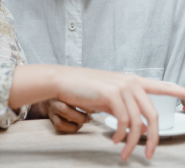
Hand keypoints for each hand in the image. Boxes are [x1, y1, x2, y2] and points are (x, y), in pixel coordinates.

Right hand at [9, 65, 184, 161]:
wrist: (64, 82)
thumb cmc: (86, 90)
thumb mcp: (110, 99)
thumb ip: (127, 109)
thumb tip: (141, 127)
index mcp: (133, 81)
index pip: (164, 86)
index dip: (181, 93)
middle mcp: (131, 82)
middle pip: (153, 115)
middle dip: (153, 139)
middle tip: (147, 155)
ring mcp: (122, 86)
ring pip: (138, 122)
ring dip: (132, 142)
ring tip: (124, 152)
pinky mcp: (112, 93)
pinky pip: (124, 122)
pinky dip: (120, 136)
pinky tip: (114, 139)